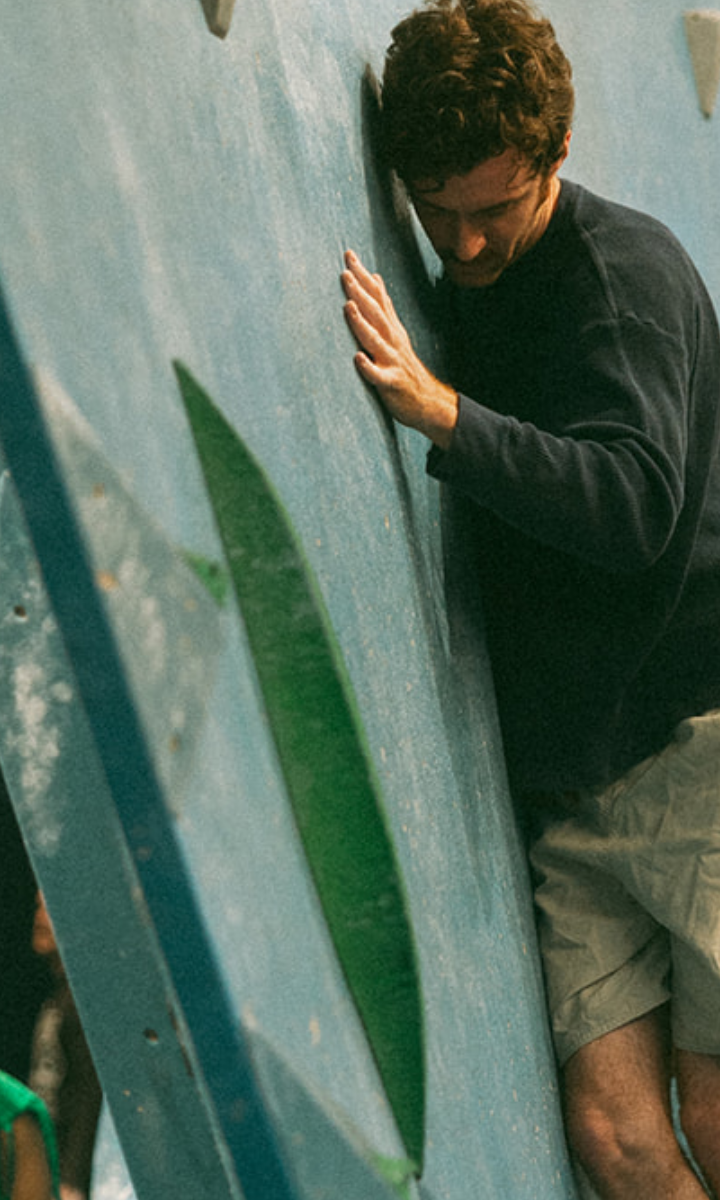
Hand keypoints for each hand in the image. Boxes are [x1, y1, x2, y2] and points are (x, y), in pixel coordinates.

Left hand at [341, 250, 457, 448]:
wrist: (427, 402)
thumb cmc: (404, 367)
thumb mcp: (396, 332)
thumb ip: (384, 308)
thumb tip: (375, 278)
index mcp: (392, 328)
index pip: (378, 296)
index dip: (364, 276)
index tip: (349, 255)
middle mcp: (393, 340)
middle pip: (376, 312)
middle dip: (360, 292)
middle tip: (345, 273)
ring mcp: (392, 361)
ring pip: (376, 340)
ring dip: (361, 323)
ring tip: (348, 307)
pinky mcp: (391, 383)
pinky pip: (379, 376)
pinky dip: (369, 367)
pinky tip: (357, 358)